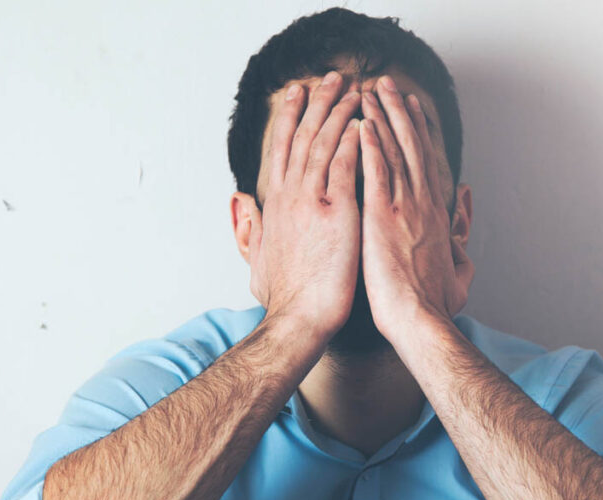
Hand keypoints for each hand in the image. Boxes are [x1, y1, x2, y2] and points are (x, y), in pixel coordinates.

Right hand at [248, 72, 361, 337]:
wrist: (299, 319)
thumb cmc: (284, 298)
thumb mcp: (256, 257)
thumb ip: (250, 225)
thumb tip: (240, 201)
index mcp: (275, 205)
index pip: (282, 150)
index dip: (290, 119)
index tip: (298, 95)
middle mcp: (290, 197)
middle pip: (302, 137)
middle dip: (316, 104)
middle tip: (329, 78)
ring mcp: (312, 202)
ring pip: (323, 144)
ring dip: (337, 112)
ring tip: (350, 87)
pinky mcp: (336, 212)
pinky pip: (344, 166)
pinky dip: (352, 140)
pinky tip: (362, 120)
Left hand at [357, 76, 473, 344]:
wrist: (420, 320)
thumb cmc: (437, 305)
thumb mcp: (460, 272)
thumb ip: (461, 244)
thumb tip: (463, 228)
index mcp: (437, 214)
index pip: (428, 164)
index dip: (420, 133)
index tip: (412, 110)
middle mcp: (423, 203)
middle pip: (413, 146)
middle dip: (401, 112)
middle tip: (391, 85)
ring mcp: (404, 206)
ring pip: (395, 150)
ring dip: (384, 117)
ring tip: (374, 90)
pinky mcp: (383, 215)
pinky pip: (377, 170)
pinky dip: (372, 143)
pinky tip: (364, 121)